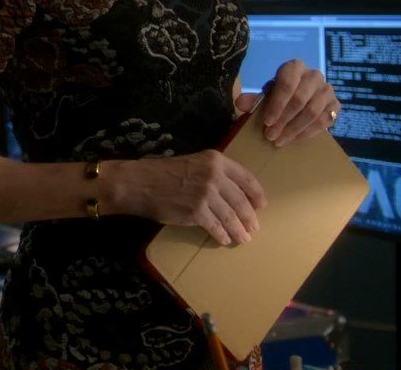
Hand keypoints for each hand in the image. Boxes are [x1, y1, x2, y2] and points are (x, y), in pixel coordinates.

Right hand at [109, 150, 266, 245]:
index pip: (246, 179)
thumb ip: (212, 173)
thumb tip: (231, 193)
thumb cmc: (162, 172)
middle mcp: (215, 176)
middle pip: (241, 201)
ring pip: (231, 217)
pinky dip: (222, 235)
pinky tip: (225, 239)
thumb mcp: (192, 163)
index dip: (257, 194)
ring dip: (239, 230)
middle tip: (254, 228)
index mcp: (216, 161)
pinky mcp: (197, 212)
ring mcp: (206, 195)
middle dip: (250, 218)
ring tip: (244, 238)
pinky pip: (216, 227)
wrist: (138, 183)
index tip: (261, 205)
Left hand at [242, 59, 339, 147]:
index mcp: (295, 67)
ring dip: (294, 129)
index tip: (266, 122)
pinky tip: (294, 139)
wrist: (302, 95)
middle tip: (270, 136)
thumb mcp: (267, 93)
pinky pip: (324, 121)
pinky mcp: (336, 105)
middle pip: (300, 100)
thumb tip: (240, 103)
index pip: (287, 84)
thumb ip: (255, 99)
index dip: (276, 104)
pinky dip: (308, 132)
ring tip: (279, 141)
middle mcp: (314, 75)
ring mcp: (328, 90)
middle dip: (283, 121)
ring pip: (313, 112)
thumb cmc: (281, 93)